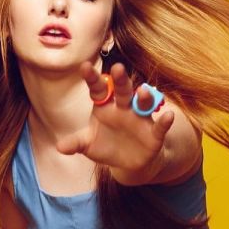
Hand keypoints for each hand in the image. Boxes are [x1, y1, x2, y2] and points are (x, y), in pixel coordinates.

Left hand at [54, 61, 174, 179]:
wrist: (129, 161)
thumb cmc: (106, 146)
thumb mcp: (89, 145)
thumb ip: (76, 143)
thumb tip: (60, 147)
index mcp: (105, 105)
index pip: (98, 89)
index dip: (92, 78)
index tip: (84, 67)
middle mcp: (124, 107)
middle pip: (122, 90)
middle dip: (120, 80)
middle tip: (117, 69)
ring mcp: (140, 118)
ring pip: (143, 103)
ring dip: (143, 97)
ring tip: (141, 91)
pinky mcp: (154, 133)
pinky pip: (160, 125)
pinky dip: (165, 121)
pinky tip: (169, 116)